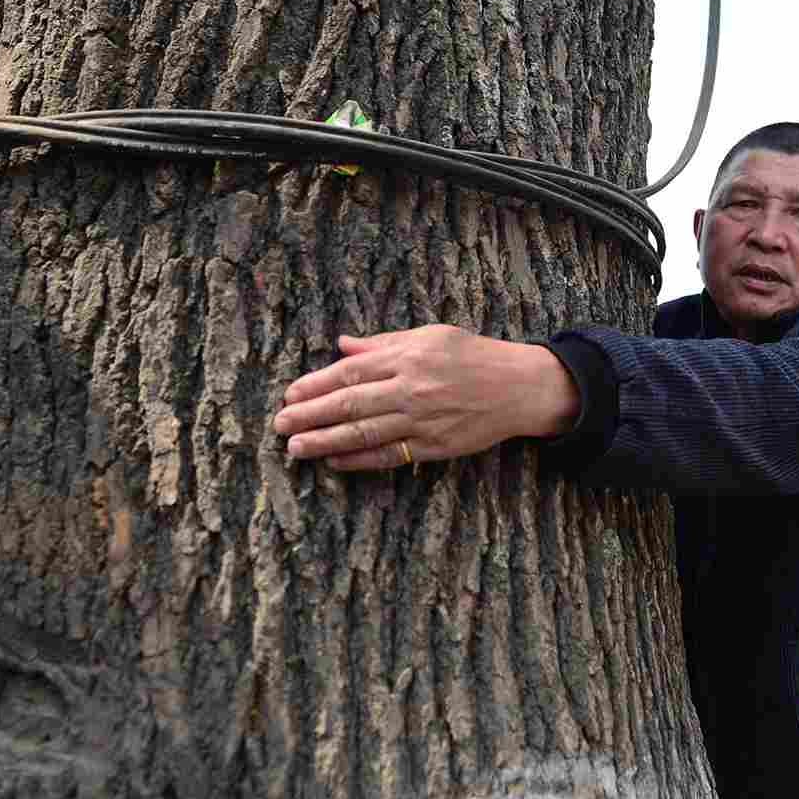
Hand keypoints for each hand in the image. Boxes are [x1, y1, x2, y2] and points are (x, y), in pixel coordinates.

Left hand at [273, 325, 579, 471]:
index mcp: (408, 357)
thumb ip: (383, 343)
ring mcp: (422, 420)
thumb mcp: (430, 336)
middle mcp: (412, 389)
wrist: (518, 387)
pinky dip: (359, 460)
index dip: (316, 384)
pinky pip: (389, 456)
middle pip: (350, 404)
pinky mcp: (434, 447)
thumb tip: (342, 345)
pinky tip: (334, 461)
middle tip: (279, 425)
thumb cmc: (473, 356)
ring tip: (296, 448)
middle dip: (310, 416)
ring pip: (364, 433)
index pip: (351, 371)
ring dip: (325, 442)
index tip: (289, 394)